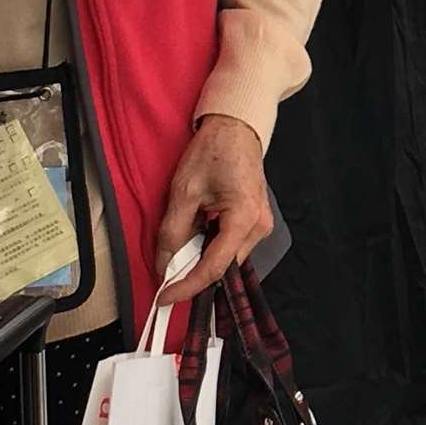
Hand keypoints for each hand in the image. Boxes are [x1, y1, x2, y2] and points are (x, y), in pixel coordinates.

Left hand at [153, 113, 274, 295]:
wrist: (236, 127)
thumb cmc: (214, 150)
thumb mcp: (184, 191)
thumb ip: (172, 232)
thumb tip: (164, 265)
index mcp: (244, 219)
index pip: (214, 268)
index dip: (187, 287)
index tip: (165, 297)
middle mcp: (259, 228)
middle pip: (223, 267)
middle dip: (192, 271)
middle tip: (166, 266)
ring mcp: (260, 225)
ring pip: (226, 258)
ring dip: (200, 256)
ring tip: (183, 235)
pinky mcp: (255, 222)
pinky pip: (230, 245)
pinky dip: (209, 245)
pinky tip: (196, 230)